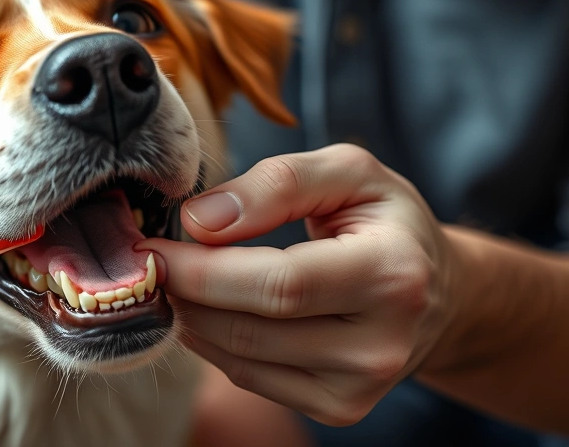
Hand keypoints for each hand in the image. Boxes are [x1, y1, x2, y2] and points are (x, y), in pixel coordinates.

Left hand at [139, 144, 457, 425]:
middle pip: (250, 327)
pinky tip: (209, 309)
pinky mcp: (338, 409)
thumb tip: (199, 220)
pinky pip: (248, 378)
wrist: (434, 290)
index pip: (277, 283)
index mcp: (392, 274)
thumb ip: (278, 182)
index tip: (148, 248)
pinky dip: (214, 343)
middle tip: (148, 262)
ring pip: (240, 358)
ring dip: (192, 317)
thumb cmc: (382, 220)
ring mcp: (360, 388)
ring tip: (175, 279)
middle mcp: (382, 344)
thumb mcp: (348, 172)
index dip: (201, 269)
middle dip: (185, 292)